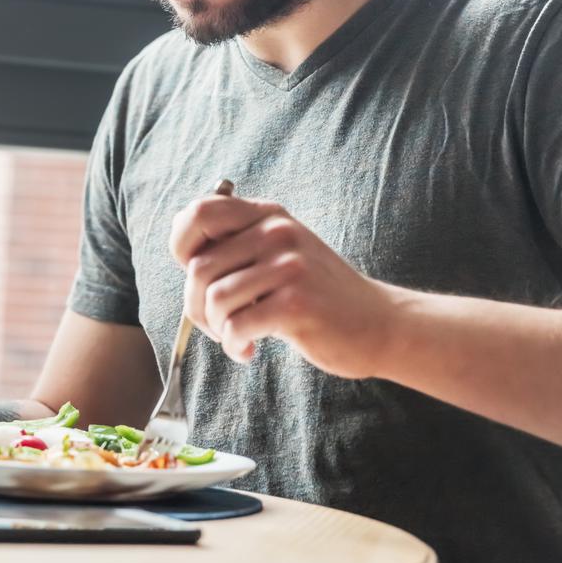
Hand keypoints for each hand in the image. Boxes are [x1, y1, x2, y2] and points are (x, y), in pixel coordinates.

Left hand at [171, 193, 397, 376]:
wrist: (379, 323)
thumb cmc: (319, 294)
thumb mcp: (282, 252)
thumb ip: (241, 243)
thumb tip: (182, 244)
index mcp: (268, 215)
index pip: (199, 212)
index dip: (182, 246)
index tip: (197, 277)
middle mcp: (277, 232)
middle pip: (199, 268)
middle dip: (196, 306)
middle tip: (217, 325)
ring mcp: (289, 266)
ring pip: (214, 299)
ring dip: (216, 329)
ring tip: (237, 337)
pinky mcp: (296, 304)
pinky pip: (236, 326)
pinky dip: (233, 345)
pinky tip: (248, 350)